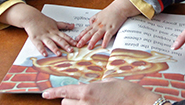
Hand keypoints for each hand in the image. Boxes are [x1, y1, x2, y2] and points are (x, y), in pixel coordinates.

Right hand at [0, 3, 75, 56]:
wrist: (31, 17)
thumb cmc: (43, 21)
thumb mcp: (55, 22)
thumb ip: (64, 25)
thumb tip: (73, 25)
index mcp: (55, 31)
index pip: (65, 36)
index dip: (71, 40)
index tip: (76, 44)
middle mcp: (50, 34)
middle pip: (59, 40)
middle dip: (65, 45)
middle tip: (71, 50)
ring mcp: (43, 36)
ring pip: (50, 43)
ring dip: (55, 48)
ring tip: (59, 54)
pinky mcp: (35, 39)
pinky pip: (39, 45)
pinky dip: (42, 50)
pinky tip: (45, 54)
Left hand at [42, 78, 159, 104]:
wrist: (138, 103)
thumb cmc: (126, 90)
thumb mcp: (108, 82)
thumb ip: (95, 85)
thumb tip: (90, 87)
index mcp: (88, 91)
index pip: (64, 92)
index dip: (53, 92)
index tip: (45, 93)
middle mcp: (86, 104)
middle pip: (66, 103)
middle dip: (69, 99)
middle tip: (81, 95)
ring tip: (90, 101)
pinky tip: (97, 103)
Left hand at [76, 0, 140, 48]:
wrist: (119, 8)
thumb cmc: (110, 11)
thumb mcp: (99, 14)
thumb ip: (94, 19)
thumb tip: (90, 22)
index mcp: (96, 23)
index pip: (86, 30)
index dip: (81, 35)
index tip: (76, 40)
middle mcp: (99, 25)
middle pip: (89, 33)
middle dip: (83, 40)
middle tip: (78, 45)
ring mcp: (105, 27)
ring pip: (97, 35)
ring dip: (92, 42)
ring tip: (89, 47)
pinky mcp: (112, 28)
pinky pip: (107, 36)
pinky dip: (105, 41)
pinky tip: (103, 46)